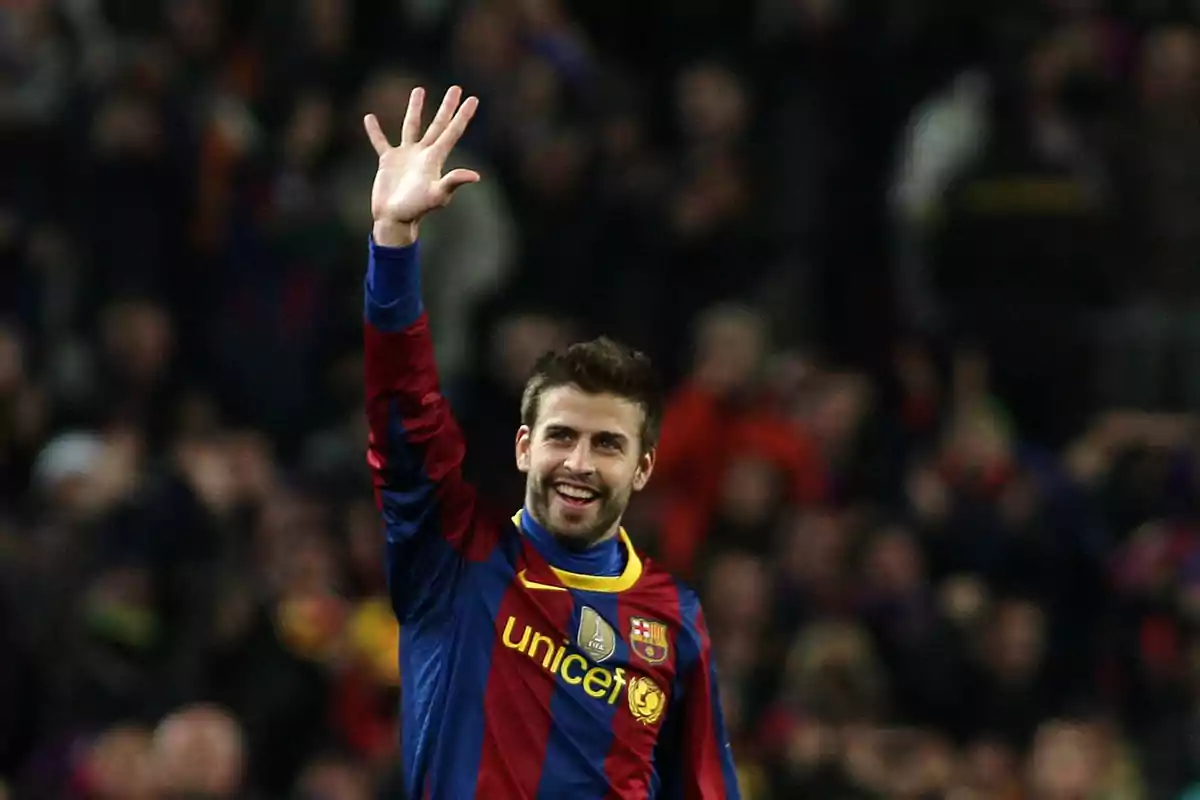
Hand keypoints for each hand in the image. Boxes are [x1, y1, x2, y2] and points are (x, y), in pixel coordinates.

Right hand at [364, 85, 479, 245]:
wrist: (394, 219)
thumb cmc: (417, 210)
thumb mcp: (436, 195)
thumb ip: (452, 183)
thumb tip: (475, 175)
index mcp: (435, 159)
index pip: (452, 132)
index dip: (462, 116)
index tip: (473, 98)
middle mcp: (423, 154)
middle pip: (437, 125)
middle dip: (447, 107)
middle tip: (456, 88)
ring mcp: (406, 156)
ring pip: (411, 126)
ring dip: (415, 109)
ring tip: (419, 90)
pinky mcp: (388, 161)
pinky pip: (381, 141)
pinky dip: (375, 131)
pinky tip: (370, 118)